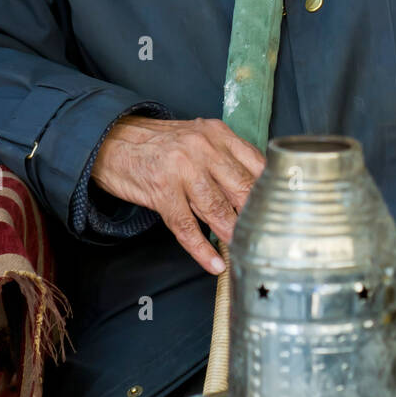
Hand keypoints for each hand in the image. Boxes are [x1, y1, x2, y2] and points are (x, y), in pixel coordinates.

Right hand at [91, 117, 264, 273]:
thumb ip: (226, 159)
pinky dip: (201, 249)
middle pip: (241, 188)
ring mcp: (182, 169)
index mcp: (217, 133)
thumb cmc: (160, 144)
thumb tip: (256, 191)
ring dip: (233, 234)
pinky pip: (187, 226)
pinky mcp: (161, 190)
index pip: (256, 164)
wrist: (113, 140)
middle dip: (256, 218)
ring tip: (245, 252)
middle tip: (270, 239)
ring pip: (217, 209)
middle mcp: (203, 148)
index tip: (283, 214)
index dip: (271, 193)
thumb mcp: (198, 138)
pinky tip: (214, 263)